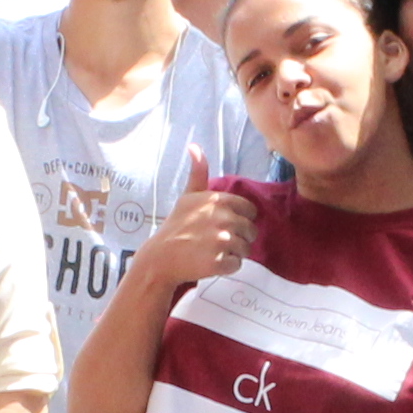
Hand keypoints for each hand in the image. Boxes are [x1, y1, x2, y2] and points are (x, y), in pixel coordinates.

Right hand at [140, 156, 256, 293]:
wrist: (161, 257)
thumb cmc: (176, 226)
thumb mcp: (188, 196)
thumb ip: (198, 173)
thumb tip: (194, 146)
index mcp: (219, 200)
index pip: (250, 211)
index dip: (240, 220)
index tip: (224, 225)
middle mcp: (223, 218)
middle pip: (251, 231)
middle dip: (239, 238)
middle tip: (217, 241)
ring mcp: (222, 241)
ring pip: (246, 249)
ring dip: (233, 253)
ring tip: (213, 251)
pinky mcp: (220, 262)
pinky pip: (237, 264)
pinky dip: (227, 266)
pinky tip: (211, 262)